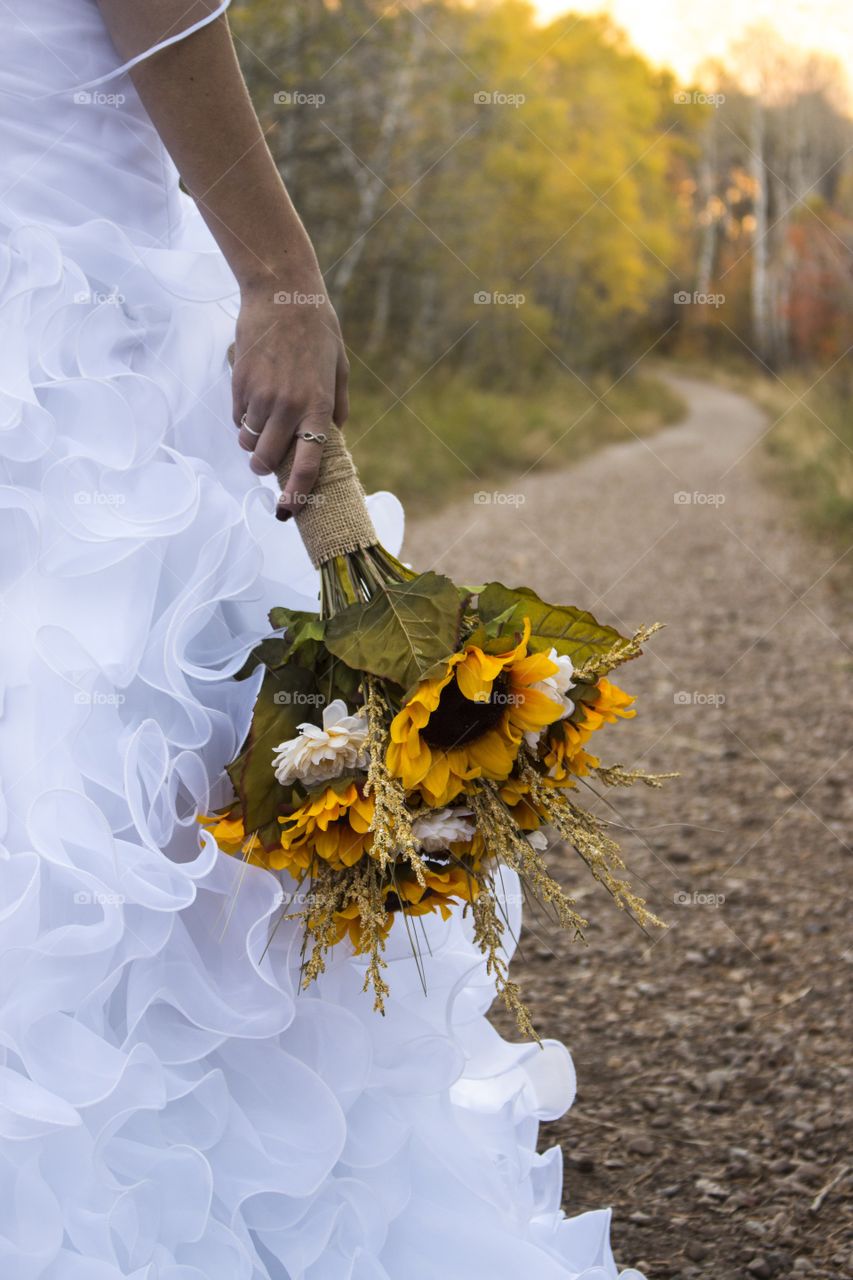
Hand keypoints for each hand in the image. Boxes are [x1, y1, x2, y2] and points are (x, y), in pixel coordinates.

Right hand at [231, 279, 348, 518]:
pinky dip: (242, 417)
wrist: (282, 293)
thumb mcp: (338, 367)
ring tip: (261, 423)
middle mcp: (289, 407)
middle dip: (262, 468)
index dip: (295, 496)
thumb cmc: (317, 330)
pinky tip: (253, 397)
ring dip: (251, 442)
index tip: (286, 512)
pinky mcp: (240, 384)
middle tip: (265, 463)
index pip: (306, 466)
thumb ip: (335, 406)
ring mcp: (261, 396)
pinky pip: (237, 417)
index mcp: (317, 407)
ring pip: (246, 441)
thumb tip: (331, 436)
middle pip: (264, 461)